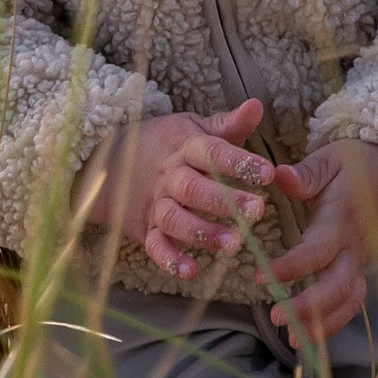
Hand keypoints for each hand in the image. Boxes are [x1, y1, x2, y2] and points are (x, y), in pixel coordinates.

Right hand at [87, 98, 273, 282]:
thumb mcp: (193, 127)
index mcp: (185, 148)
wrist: (109, 163)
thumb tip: (257, 105)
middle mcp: (170, 177)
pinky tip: (192, 272)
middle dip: (225, 201)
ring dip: (203, 233)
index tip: (268, 172)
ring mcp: (156, 204)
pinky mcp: (146, 230)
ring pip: (176, 219)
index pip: (213, 153)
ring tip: (233, 244)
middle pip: (195, 189)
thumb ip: (228, 124)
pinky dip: (170, 260)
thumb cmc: (166, 143)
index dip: (239, 162)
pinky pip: (156, 246)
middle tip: (258, 210)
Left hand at [262, 137, 377, 348]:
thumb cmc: (360, 163)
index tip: (260, 276)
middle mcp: (354, 246)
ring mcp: (362, 260)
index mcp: (342, 219)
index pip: (316, 251)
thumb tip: (278, 176)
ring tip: (291, 339)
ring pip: (348, 300)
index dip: (290, 267)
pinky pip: (353, 300)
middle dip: (308, 307)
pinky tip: (310, 336)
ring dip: (323, 323)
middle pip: (337, 286)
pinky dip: (335, 321)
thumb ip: (306, 173)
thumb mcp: (332, 158)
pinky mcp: (362, 267)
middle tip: (276, 317)